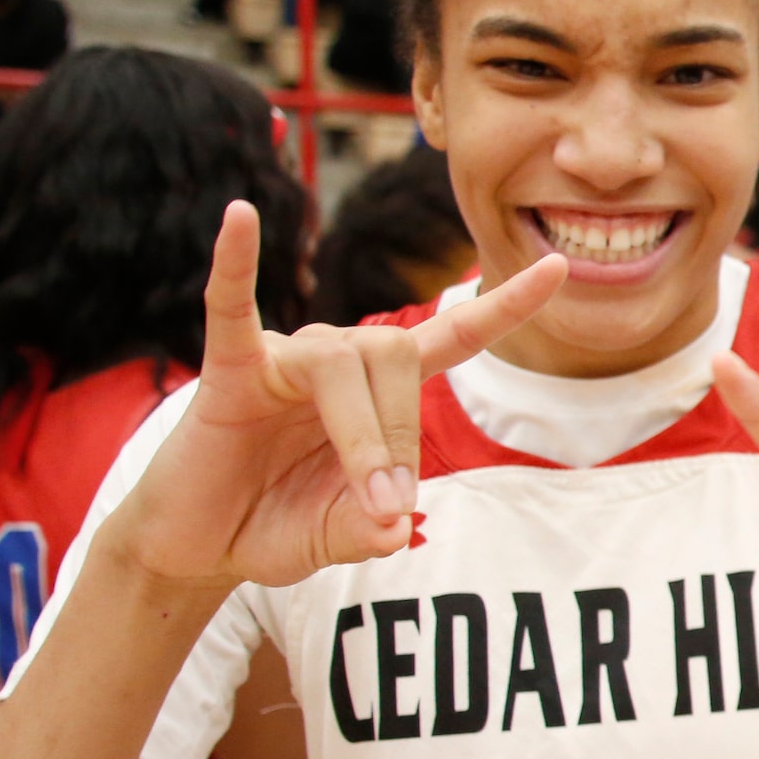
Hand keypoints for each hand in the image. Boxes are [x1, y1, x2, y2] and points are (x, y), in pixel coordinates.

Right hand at [106, 204, 558, 592]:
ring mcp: (283, 360)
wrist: (200, 541)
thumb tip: (398, 528)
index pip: (453, 337)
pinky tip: (240, 216)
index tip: (558, 268)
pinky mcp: (229, 369)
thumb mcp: (339, 537)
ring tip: (362, 496)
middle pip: (397, 357)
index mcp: (380, 393)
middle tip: (390, 507)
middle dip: (403, 437)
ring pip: (343, 363)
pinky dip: (236, 263)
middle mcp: (338, 361)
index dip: (504, 307)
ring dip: (363, 435)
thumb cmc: (276, 525)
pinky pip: (231, 307)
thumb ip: (371, 531)